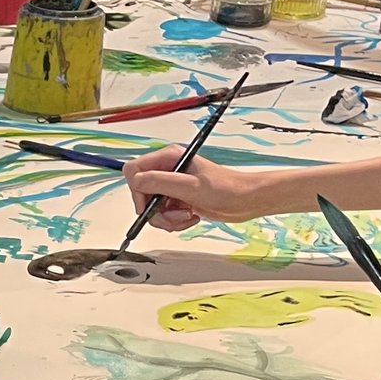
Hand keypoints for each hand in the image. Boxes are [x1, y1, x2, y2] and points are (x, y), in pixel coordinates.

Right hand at [122, 150, 266, 227]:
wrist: (245, 201)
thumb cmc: (226, 188)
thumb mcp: (190, 186)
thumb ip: (160, 182)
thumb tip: (136, 181)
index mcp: (169, 158)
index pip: (135, 171)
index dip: (138, 191)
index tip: (148, 205)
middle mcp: (168, 170)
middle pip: (141, 193)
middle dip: (154, 210)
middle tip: (172, 215)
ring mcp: (173, 186)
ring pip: (152, 207)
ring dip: (166, 218)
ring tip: (186, 216)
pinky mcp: (178, 199)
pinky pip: (164, 214)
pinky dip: (174, 221)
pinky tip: (190, 217)